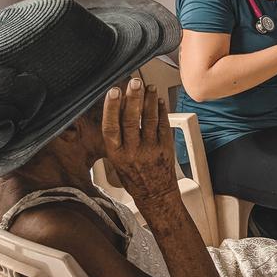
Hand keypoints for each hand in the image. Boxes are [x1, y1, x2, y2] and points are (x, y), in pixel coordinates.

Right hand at [102, 79, 177, 203]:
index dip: (111, 108)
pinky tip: (159, 101)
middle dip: (133, 98)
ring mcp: (151, 149)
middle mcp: (132, 151)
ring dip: (149, 100)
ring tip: (149, 87)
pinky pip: (164, 124)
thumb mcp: (116, 160)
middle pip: (131, 120)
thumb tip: (117, 110)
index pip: (111, 127)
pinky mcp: (166, 147)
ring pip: (149, 119)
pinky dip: (161, 110)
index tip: (113, 92)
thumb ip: (117, 139)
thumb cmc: (134, 176)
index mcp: (116, 154)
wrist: (155, 194)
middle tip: (134, 82)